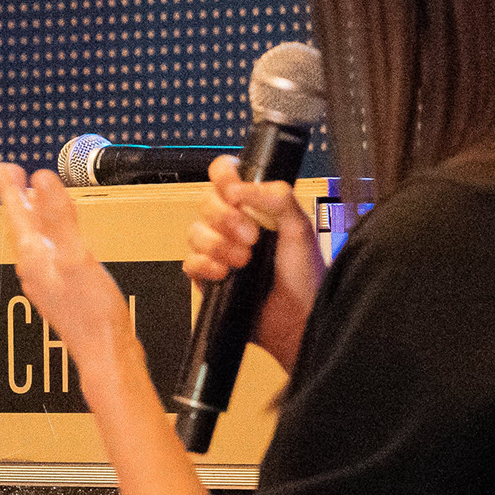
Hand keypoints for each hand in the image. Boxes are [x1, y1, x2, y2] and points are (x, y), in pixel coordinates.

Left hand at [0, 162, 145, 398]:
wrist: (106, 355)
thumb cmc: (92, 311)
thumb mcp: (76, 256)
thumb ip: (58, 217)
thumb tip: (40, 179)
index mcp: (34, 257)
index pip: (17, 214)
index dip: (10, 188)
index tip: (2, 166)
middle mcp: (34, 269)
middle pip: (20, 226)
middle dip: (17, 199)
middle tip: (12, 176)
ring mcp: (46, 282)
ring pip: (32, 241)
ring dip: (30, 217)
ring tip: (29, 200)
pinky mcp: (61, 292)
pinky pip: (47, 254)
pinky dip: (46, 236)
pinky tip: (56, 239)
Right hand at [180, 153, 323, 374]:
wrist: (297, 319)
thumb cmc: (305, 277)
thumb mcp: (300, 229)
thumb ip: (278, 198)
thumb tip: (242, 187)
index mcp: (255, 206)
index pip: (226, 175)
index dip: (223, 177)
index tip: (235, 193)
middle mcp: (233, 224)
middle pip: (204, 201)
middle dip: (225, 218)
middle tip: (251, 237)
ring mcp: (218, 250)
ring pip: (194, 231)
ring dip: (218, 245)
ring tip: (243, 261)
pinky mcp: (206, 276)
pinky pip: (189, 261)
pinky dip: (206, 266)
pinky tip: (225, 274)